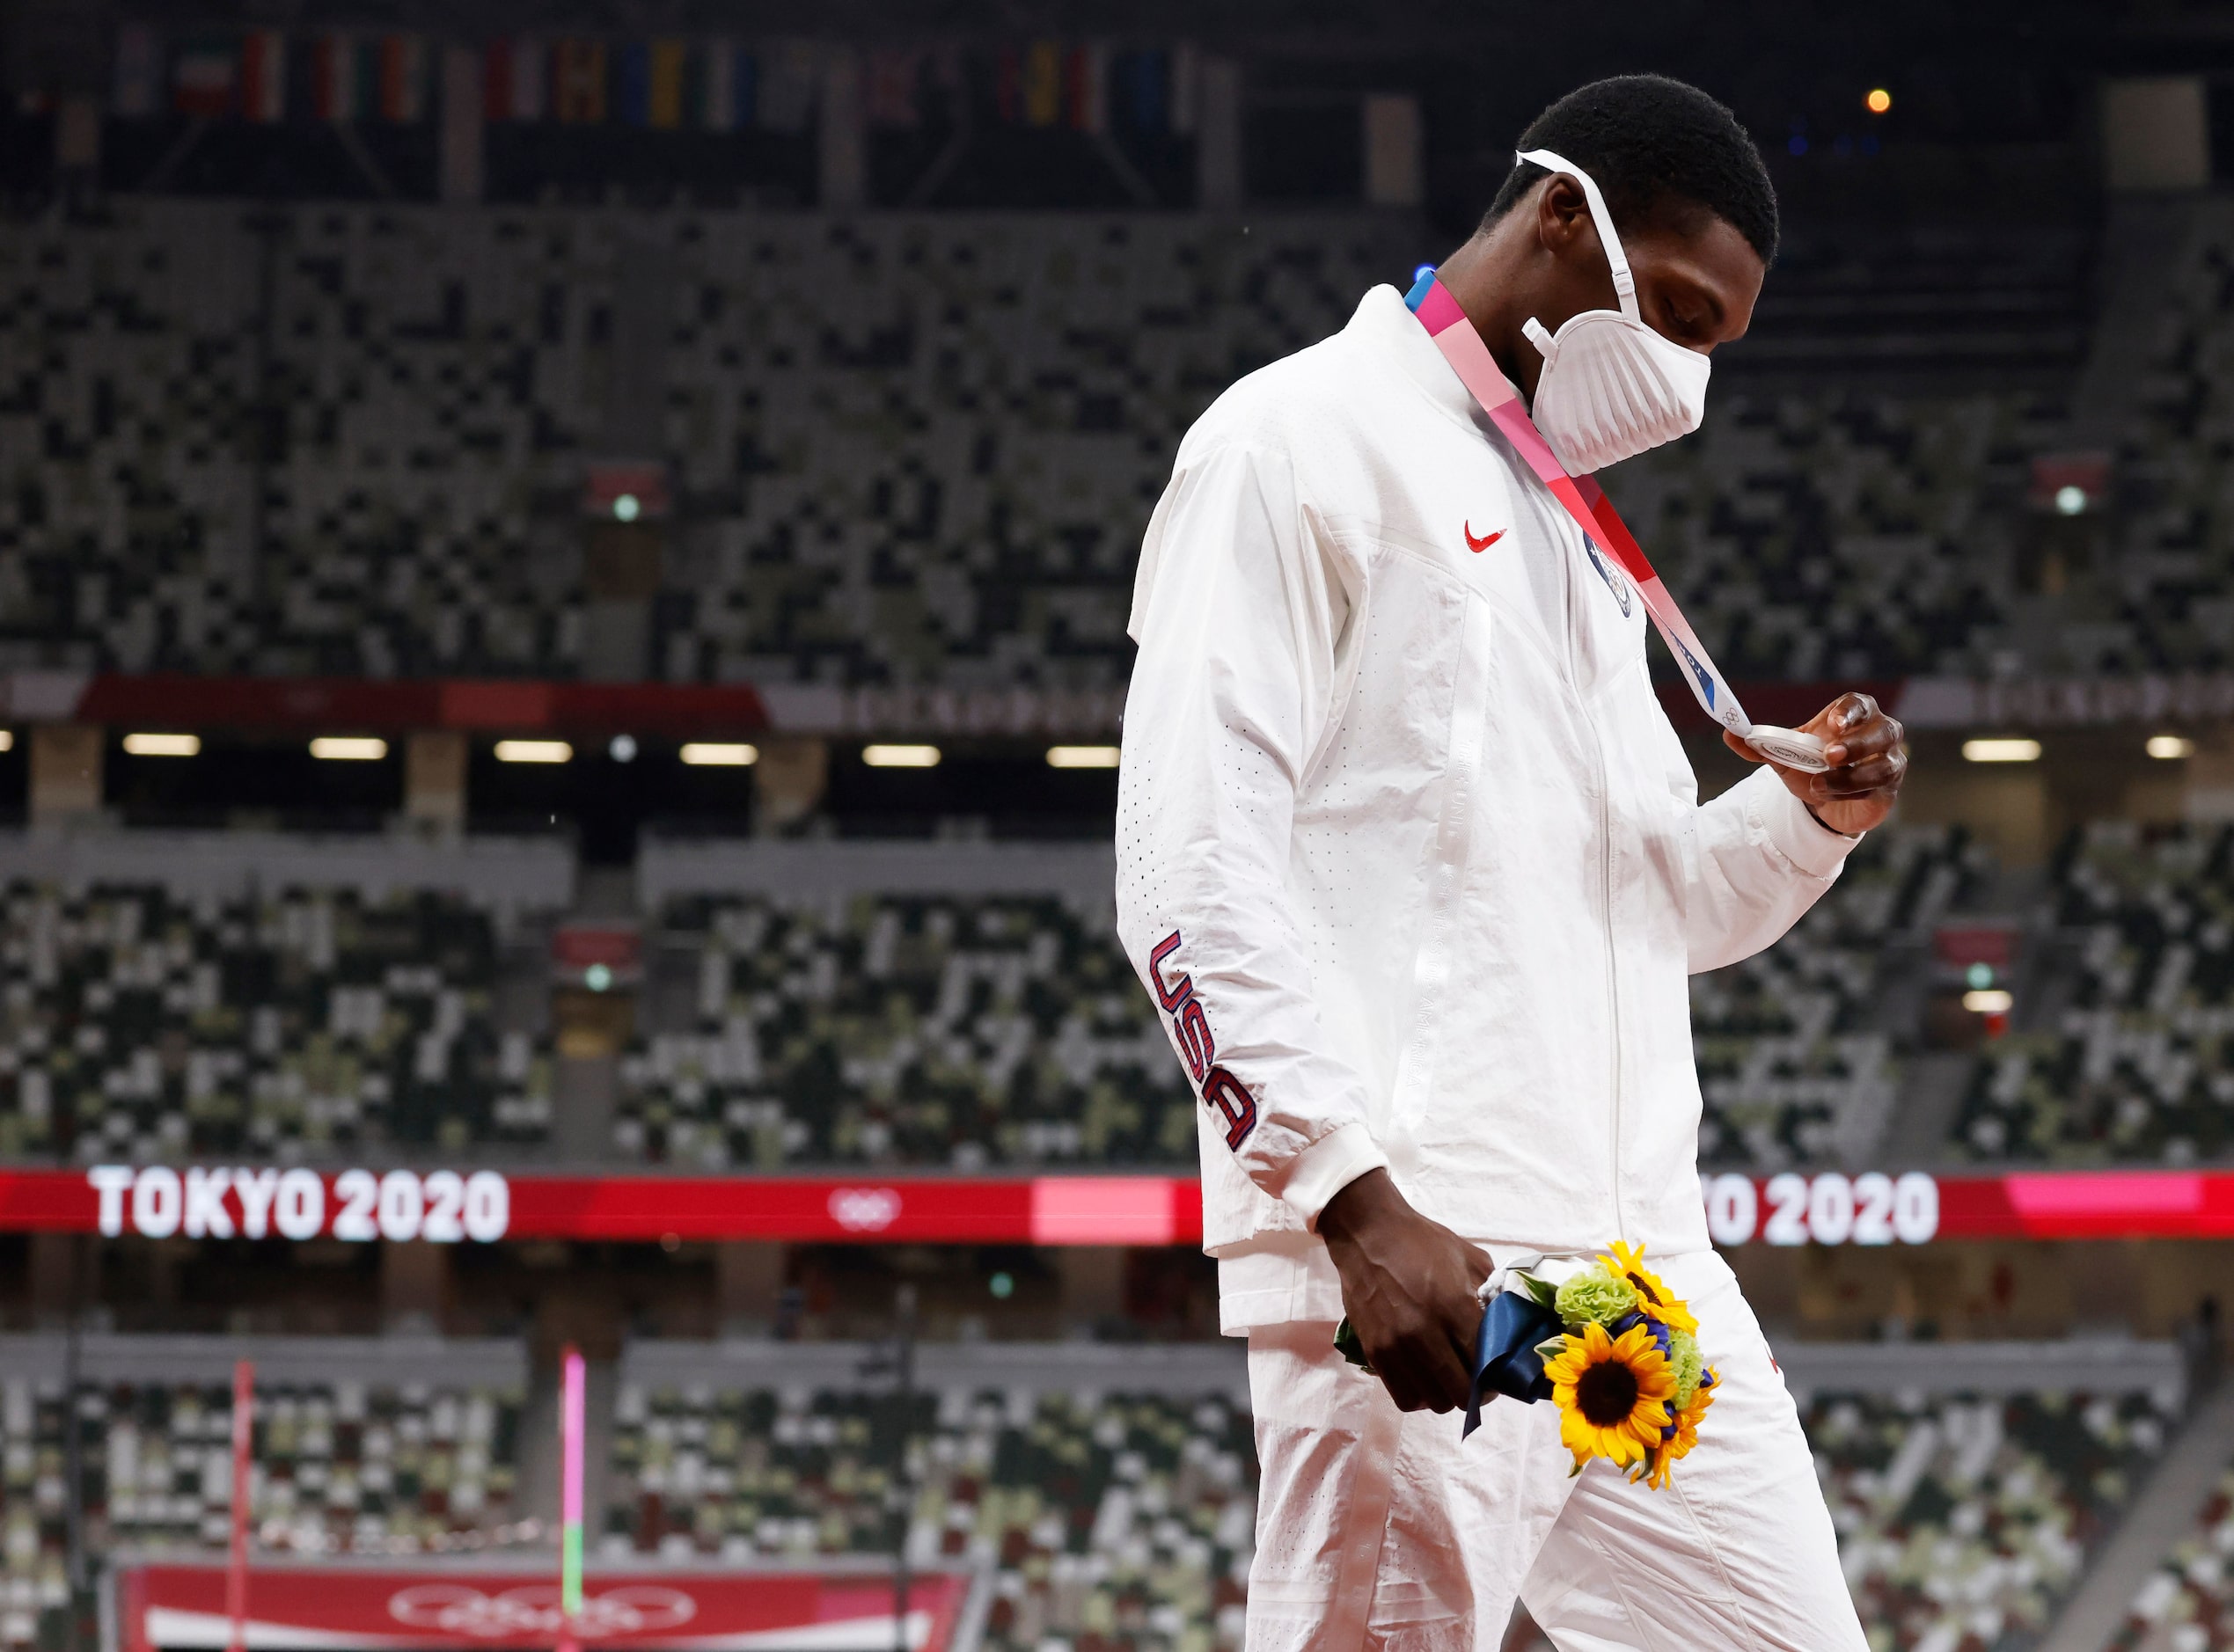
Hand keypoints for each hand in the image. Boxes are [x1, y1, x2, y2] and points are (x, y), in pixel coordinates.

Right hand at [1318, 1168, 1490, 1412]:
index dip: (1498, 1376)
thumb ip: (1492, 1295)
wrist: (1368, 1234)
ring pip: (1434, 1402)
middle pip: (1462, 1393)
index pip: (1487, 1363)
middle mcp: (1426, 1332)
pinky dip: (1419, 1395)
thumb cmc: (1422, 1242)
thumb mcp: (1470, 1258)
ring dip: (1447, 1395)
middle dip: (1476, 1391)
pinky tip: (1423, 1378)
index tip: (1498, 1372)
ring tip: (1448, 1378)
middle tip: (1476, 1379)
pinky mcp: (1375, 1352)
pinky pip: (1404, 1397)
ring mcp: (1397, 1346)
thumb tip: (1509, 1328)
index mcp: (1455, 1305)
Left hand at [1725, 690, 1907, 835]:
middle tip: (1829, 755)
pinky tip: (1828, 796)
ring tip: (1818, 785)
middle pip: (1883, 730)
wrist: (1823, 800)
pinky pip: (1877, 790)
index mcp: (1854, 715)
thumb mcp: (1785, 755)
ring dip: (1850, 777)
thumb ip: (1760, 746)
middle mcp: (1880, 733)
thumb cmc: (1811, 766)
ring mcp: (1889, 761)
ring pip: (1884, 765)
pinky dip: (1850, 794)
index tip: (1832, 723)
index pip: (1860, 705)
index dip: (1849, 712)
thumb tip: (1730, 733)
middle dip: (1857, 744)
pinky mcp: (1889, 789)